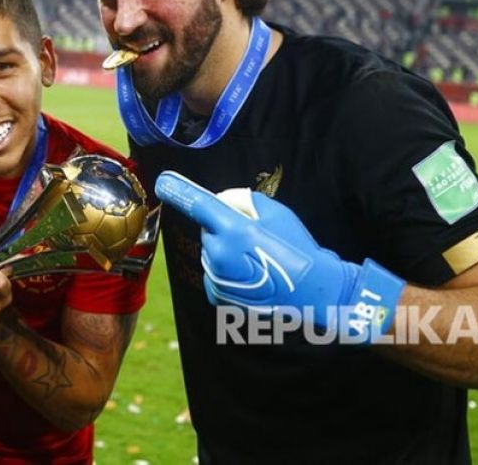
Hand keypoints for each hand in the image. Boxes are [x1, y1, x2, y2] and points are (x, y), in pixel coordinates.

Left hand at [155, 171, 404, 341]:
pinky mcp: (217, 295)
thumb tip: (223, 203)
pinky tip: (252, 275)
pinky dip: (226, 270)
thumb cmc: (298, 248)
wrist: (314, 292)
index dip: (179, 190)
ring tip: (258, 259)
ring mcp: (217, 277)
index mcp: (233, 229)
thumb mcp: (276, 213)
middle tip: (254, 236)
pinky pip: (214, 272)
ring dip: (226, 250)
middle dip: (224, 228)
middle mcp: (219, 254)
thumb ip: (244, 203)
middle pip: (209, 230)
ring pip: (211, 252)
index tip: (163, 181)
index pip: (199, 204)